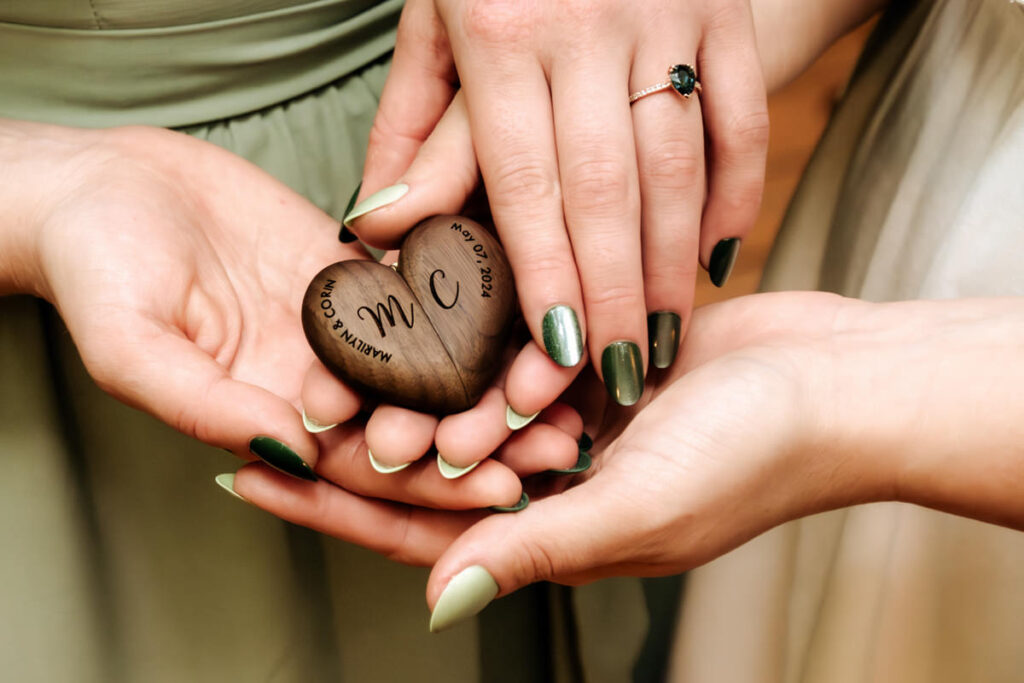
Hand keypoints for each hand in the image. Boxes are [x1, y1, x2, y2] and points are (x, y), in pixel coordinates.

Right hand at [6, 119, 574, 522]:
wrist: (99, 188)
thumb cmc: (95, 269)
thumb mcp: (136, 346)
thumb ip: (209, 405)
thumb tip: (291, 452)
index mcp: (272, 419)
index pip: (367, 469)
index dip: (434, 482)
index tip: (503, 488)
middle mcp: (316, 382)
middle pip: (416, 424)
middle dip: (488, 441)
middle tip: (560, 445)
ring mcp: (340, 326)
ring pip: (430, 363)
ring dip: (494, 379)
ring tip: (563, 388)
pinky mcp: (354, 272)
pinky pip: (420, 290)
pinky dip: (471, 302)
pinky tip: (525, 304)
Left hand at [235, 291, 1023, 631]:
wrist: (834, 381)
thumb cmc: (755, 456)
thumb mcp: (641, 509)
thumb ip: (537, 551)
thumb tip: (434, 604)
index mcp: (555, 534)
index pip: (419, 529)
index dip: (335, 506)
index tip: (256, 474)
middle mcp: (552, 479)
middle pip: (429, 467)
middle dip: (355, 440)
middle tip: (271, 405)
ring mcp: (569, 419)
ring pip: (464, 403)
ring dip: (404, 385)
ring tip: (322, 353)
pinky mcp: (588, 362)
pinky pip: (511, 351)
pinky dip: (467, 339)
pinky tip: (411, 308)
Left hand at [341, 0, 768, 400]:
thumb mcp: (433, 18)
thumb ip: (412, 125)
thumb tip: (377, 231)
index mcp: (500, 27)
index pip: (525, 181)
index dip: (544, 276)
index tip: (558, 357)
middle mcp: (586, 23)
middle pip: (607, 187)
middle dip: (617, 294)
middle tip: (621, 376)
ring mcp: (666, 10)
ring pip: (678, 161)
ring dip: (674, 260)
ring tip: (665, 337)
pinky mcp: (723, 5)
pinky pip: (740, 114)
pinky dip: (736, 189)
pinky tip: (716, 256)